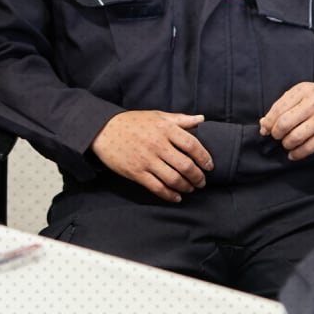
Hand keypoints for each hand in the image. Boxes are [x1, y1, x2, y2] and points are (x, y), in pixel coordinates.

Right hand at [90, 110, 212, 201]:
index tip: (209, 166)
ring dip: (186, 187)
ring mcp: (147, 160)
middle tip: (202, 182)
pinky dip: (170, 195)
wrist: (103, 130)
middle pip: (185, 165)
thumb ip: (180, 119)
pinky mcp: (136, 173)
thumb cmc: (133, 122)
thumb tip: (202, 119)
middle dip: (197, 177)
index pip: (192, 145)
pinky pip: (157, 188)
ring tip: (190, 188)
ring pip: (173, 179)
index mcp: (165, 129)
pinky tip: (176, 197)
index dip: (204, 157)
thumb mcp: (157, 116)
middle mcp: (158, 145)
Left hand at [259, 82, 313, 160]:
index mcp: (303, 91)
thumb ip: (281, 106)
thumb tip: (264, 124)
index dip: (268, 122)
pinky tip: (293, 154)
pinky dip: (297, 154)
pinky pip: (309, 147)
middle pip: (285, 123)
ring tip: (287, 144)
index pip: (278, 109)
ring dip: (286, 144)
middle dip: (276, 134)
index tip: (265, 130)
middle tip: (277, 136)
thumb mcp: (300, 95)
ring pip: (296, 137)